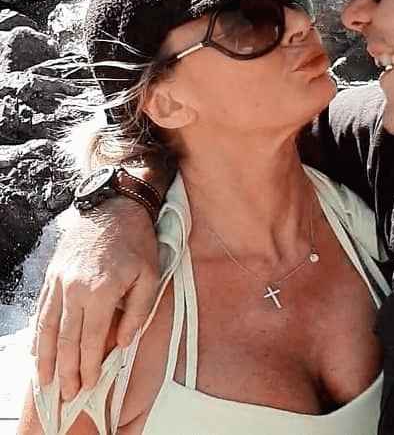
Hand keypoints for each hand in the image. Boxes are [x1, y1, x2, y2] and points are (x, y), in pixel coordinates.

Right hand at [32, 198, 157, 400]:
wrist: (116, 207)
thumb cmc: (136, 241)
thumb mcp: (150, 275)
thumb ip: (137, 312)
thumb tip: (122, 343)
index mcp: (100, 291)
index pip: (90, 339)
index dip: (88, 365)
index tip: (88, 384)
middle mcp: (74, 289)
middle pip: (65, 339)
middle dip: (65, 370)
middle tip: (67, 394)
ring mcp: (59, 281)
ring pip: (47, 328)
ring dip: (45, 358)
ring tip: (45, 381)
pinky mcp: (52, 274)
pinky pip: (42, 310)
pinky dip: (38, 333)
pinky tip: (37, 349)